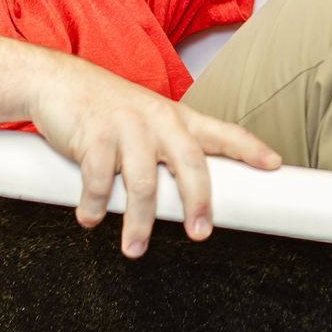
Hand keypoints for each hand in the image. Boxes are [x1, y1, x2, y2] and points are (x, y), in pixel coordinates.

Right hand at [28, 51, 280, 257]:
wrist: (57, 82)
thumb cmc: (107, 108)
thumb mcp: (148, 119)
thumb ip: (169, 149)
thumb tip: (187, 196)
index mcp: (177, 118)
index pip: (222, 131)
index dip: (250, 148)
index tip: (274, 164)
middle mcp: (158, 119)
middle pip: (190, 164)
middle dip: (197, 203)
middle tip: (200, 234)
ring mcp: (126, 127)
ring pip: (142, 184)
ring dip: (138, 223)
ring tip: (134, 249)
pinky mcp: (94, 136)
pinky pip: (99, 181)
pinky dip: (95, 207)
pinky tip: (91, 219)